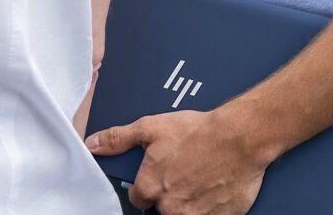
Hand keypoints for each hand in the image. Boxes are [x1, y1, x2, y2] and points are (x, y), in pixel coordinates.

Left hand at [86, 109, 268, 213]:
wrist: (239, 138)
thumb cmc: (198, 132)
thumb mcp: (149, 127)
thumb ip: (117, 139)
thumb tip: (93, 144)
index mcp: (150, 187)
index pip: (137, 197)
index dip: (145, 185)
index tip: (156, 176)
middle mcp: (171, 207)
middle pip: (161, 208)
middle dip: (168, 194)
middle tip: (181, 174)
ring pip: (183, 214)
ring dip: (188, 201)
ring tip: (198, 179)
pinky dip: (209, 207)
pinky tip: (213, 188)